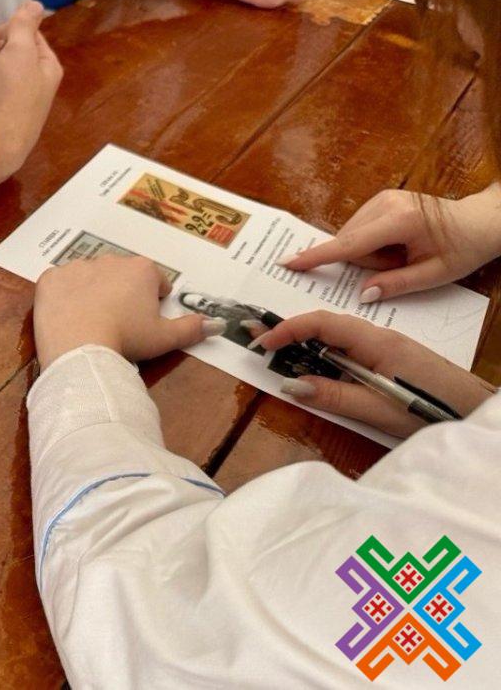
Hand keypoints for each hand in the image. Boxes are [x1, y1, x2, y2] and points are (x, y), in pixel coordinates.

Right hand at [0, 1, 62, 187]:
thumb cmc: (11, 95)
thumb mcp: (20, 51)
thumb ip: (24, 25)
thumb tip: (36, 4)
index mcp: (45, 67)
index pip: (26, 33)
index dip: (10, 33)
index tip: (2, 44)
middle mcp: (30, 82)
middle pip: (3, 50)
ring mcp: (9, 98)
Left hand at [33, 256, 225, 366]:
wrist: (80, 348)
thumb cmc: (127, 339)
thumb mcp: (165, 338)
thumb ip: (192, 329)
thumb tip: (218, 324)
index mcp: (141, 270)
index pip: (154, 280)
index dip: (153, 300)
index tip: (146, 318)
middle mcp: (109, 260)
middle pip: (121, 276)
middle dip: (122, 294)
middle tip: (119, 322)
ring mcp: (77, 267)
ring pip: (89, 277)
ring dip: (92, 292)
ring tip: (91, 320)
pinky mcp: (50, 278)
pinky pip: (59, 284)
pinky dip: (63, 297)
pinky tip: (66, 316)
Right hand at [254, 311, 494, 436]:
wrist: (474, 409)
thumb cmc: (432, 410)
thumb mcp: (379, 410)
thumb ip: (335, 397)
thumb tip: (291, 386)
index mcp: (376, 342)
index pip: (322, 324)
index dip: (288, 329)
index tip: (262, 342)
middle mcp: (380, 336)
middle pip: (327, 325)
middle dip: (291, 332)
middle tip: (259, 342)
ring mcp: (387, 346)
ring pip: (338, 337)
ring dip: (307, 344)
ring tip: (280, 356)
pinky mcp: (392, 357)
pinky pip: (350, 348)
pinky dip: (326, 353)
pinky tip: (317, 367)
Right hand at [278, 186, 500, 302]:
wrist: (482, 221)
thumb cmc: (463, 248)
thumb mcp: (435, 275)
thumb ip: (396, 284)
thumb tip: (363, 294)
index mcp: (401, 221)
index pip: (350, 244)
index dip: (318, 256)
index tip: (289, 262)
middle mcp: (386, 203)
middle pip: (350, 243)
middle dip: (367, 262)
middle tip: (401, 264)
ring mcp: (382, 198)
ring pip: (352, 237)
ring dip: (370, 253)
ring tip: (403, 254)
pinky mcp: (381, 199)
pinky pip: (359, 229)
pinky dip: (372, 243)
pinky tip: (396, 244)